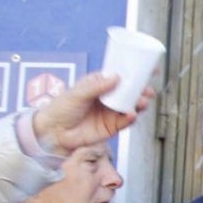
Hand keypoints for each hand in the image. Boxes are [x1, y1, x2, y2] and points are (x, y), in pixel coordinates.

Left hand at [31, 72, 154, 155]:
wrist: (54, 133)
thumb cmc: (61, 109)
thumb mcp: (78, 93)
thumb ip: (97, 86)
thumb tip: (116, 77)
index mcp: (99, 84)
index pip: (120, 76)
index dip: (134, 73)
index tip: (149, 70)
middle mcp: (108, 98)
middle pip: (130, 92)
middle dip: (141, 90)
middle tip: (147, 91)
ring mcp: (111, 112)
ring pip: (131, 106)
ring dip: (139, 104)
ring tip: (141, 103)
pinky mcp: (112, 127)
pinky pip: (126, 122)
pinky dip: (131, 118)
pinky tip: (131, 114)